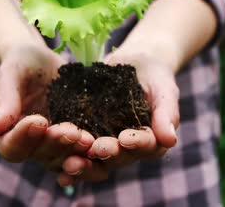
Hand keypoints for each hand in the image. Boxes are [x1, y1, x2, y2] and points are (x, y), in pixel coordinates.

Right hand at [0, 43, 95, 170]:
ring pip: (60, 157)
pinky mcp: (69, 138)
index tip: (39, 120)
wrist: (41, 59)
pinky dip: (88, 149)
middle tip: (71, 131)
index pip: (10, 146)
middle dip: (55, 144)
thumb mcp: (11, 73)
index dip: (24, 137)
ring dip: (74, 150)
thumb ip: (5, 99)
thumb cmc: (20, 62)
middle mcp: (25, 144)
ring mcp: (48, 144)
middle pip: (38, 155)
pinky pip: (78, 150)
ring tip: (88, 139)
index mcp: (2, 132)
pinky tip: (99, 141)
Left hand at [57, 48, 179, 185]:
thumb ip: (167, 113)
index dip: (136, 144)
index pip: (146, 147)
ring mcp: (107, 144)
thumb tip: (170, 140)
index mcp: (151, 142)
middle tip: (96, 148)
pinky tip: (55, 158)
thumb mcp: (164, 89)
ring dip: (84, 162)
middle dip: (108, 153)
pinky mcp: (87, 134)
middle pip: (119, 157)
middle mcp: (128, 149)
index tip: (126, 139)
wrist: (134, 63)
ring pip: (96, 158)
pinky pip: (76, 146)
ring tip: (70, 161)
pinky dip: (66, 153)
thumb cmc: (155, 76)